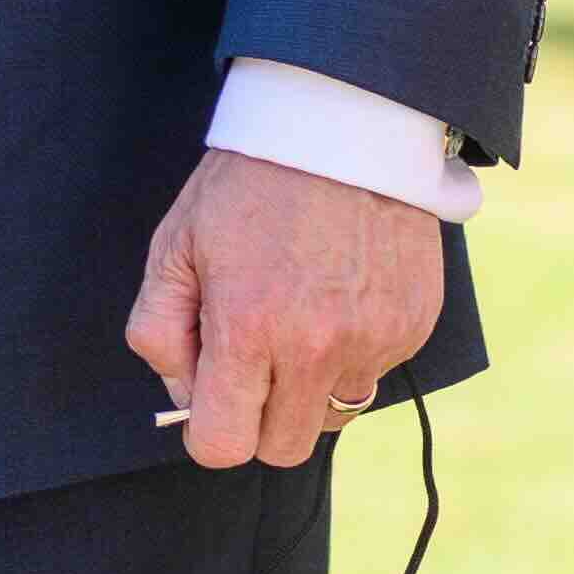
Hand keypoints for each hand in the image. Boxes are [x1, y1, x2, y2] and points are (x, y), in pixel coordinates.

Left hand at [125, 145, 441, 476]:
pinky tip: (340, 293)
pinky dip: (354, 351)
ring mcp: (374, 340)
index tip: (211, 399)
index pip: (222, 446)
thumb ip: (159, 330)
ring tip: (301, 318)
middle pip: (283, 448)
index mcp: (248, 330)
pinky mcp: (414, 326)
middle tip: (254, 359)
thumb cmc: (249, 183)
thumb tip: (183, 395)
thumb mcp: (175, 246)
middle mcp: (317, 348)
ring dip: (311, 386)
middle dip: (260, 418)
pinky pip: (376, 372)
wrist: (343, 125)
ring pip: (334, 413)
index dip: (208, 429)